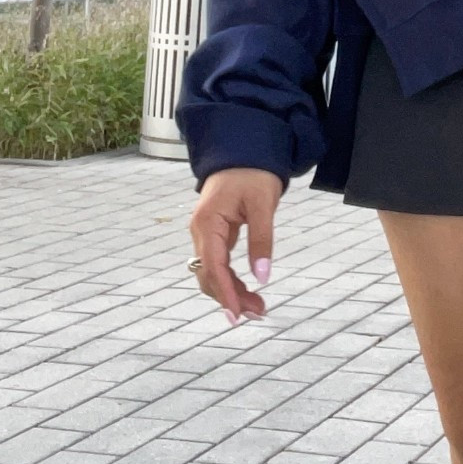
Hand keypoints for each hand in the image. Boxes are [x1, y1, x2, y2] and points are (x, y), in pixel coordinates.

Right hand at [189, 167, 282, 324]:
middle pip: (209, 274)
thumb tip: (262, 276)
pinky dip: (230, 279)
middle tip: (258, 312)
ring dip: (230, 291)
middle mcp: (200, 230)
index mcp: (208, 222)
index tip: (238, 315)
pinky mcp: (213, 234)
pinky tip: (245, 290)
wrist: (241, 149)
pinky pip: (217, 263)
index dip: (225, 293)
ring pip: (212, 272)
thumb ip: (261, 239)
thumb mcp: (262, 204)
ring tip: (257, 306)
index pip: (213, 266)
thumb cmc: (253, 172)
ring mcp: (204, 233)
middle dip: (230, 297)